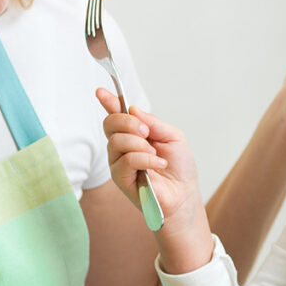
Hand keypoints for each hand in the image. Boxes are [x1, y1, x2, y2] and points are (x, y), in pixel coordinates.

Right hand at [96, 88, 204, 233]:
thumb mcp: (173, 137)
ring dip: (139, 144)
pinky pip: (125, 160)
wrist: (184, 193)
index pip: (116, 115)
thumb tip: (134, 110)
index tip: (101, 92)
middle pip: (110, 123)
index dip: (108, 102)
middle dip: (128, 122)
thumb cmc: (179, 167)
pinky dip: (145, 159)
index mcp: (134, 133)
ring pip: (117, 141)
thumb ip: (154, 123)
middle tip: (146, 132)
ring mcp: (118, 162)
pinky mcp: (120, 179)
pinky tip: (157, 164)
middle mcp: (122, 146)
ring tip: (155, 153)